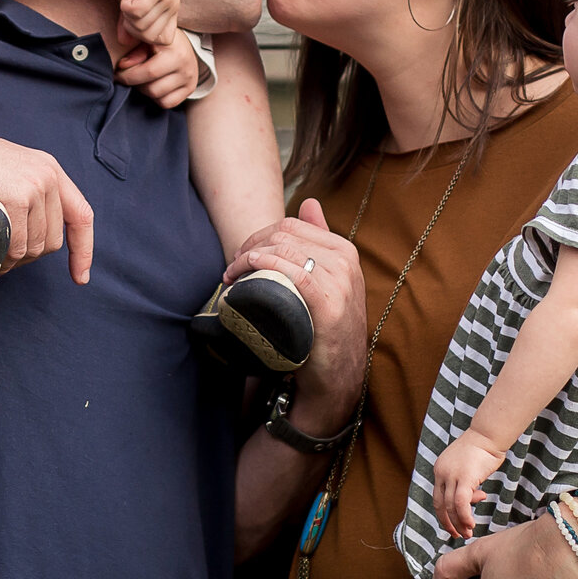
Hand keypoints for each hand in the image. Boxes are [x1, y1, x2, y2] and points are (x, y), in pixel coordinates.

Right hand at [0, 128, 95, 285]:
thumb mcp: (4, 170)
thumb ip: (27, 193)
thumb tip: (37, 240)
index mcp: (48, 168)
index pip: (80, 215)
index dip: (81, 250)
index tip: (80, 277)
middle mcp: (46, 176)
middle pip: (51, 241)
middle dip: (25, 254)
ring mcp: (32, 188)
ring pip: (33, 249)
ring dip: (9, 258)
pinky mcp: (15, 201)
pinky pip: (15, 249)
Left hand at [115, 29, 198, 108]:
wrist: (180, 41)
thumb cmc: (157, 40)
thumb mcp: (146, 39)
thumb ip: (134, 51)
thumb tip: (122, 66)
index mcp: (175, 51)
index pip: (148, 72)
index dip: (127, 76)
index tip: (117, 73)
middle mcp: (186, 67)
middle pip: (152, 89)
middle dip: (135, 84)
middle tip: (127, 76)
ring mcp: (189, 79)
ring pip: (158, 97)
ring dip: (144, 91)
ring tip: (140, 79)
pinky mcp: (190, 89)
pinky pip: (167, 103)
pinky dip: (156, 98)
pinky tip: (152, 85)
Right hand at [119, 0, 180, 48]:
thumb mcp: (133, 5)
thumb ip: (130, 24)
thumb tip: (124, 42)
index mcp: (172, 9)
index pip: (165, 40)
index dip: (146, 36)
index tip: (135, 20)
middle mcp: (173, 4)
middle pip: (149, 36)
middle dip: (132, 26)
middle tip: (128, 7)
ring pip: (141, 25)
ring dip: (127, 14)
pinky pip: (135, 12)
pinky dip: (125, 4)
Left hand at [227, 199, 365, 430]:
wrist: (339, 376)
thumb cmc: (326, 329)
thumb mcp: (330, 280)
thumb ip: (320, 241)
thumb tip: (309, 202)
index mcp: (345, 250)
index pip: (293, 225)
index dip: (259, 235)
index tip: (241, 255)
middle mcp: (346, 262)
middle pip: (285, 234)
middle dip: (249, 245)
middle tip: (231, 268)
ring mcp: (340, 282)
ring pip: (284, 249)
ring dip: (248, 258)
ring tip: (232, 277)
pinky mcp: (329, 305)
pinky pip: (294, 271)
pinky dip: (264, 265)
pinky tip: (246, 274)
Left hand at [431, 431, 505, 539]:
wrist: (488, 434)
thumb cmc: (483, 449)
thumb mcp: (470, 468)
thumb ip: (469, 483)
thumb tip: (476, 497)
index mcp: (439, 469)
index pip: (439, 498)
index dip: (445, 514)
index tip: (454, 525)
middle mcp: (441, 472)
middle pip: (441, 505)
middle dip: (449, 523)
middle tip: (458, 535)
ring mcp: (451, 475)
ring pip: (450, 507)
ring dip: (459, 523)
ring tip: (468, 532)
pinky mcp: (464, 478)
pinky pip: (461, 504)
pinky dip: (465, 517)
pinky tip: (471, 524)